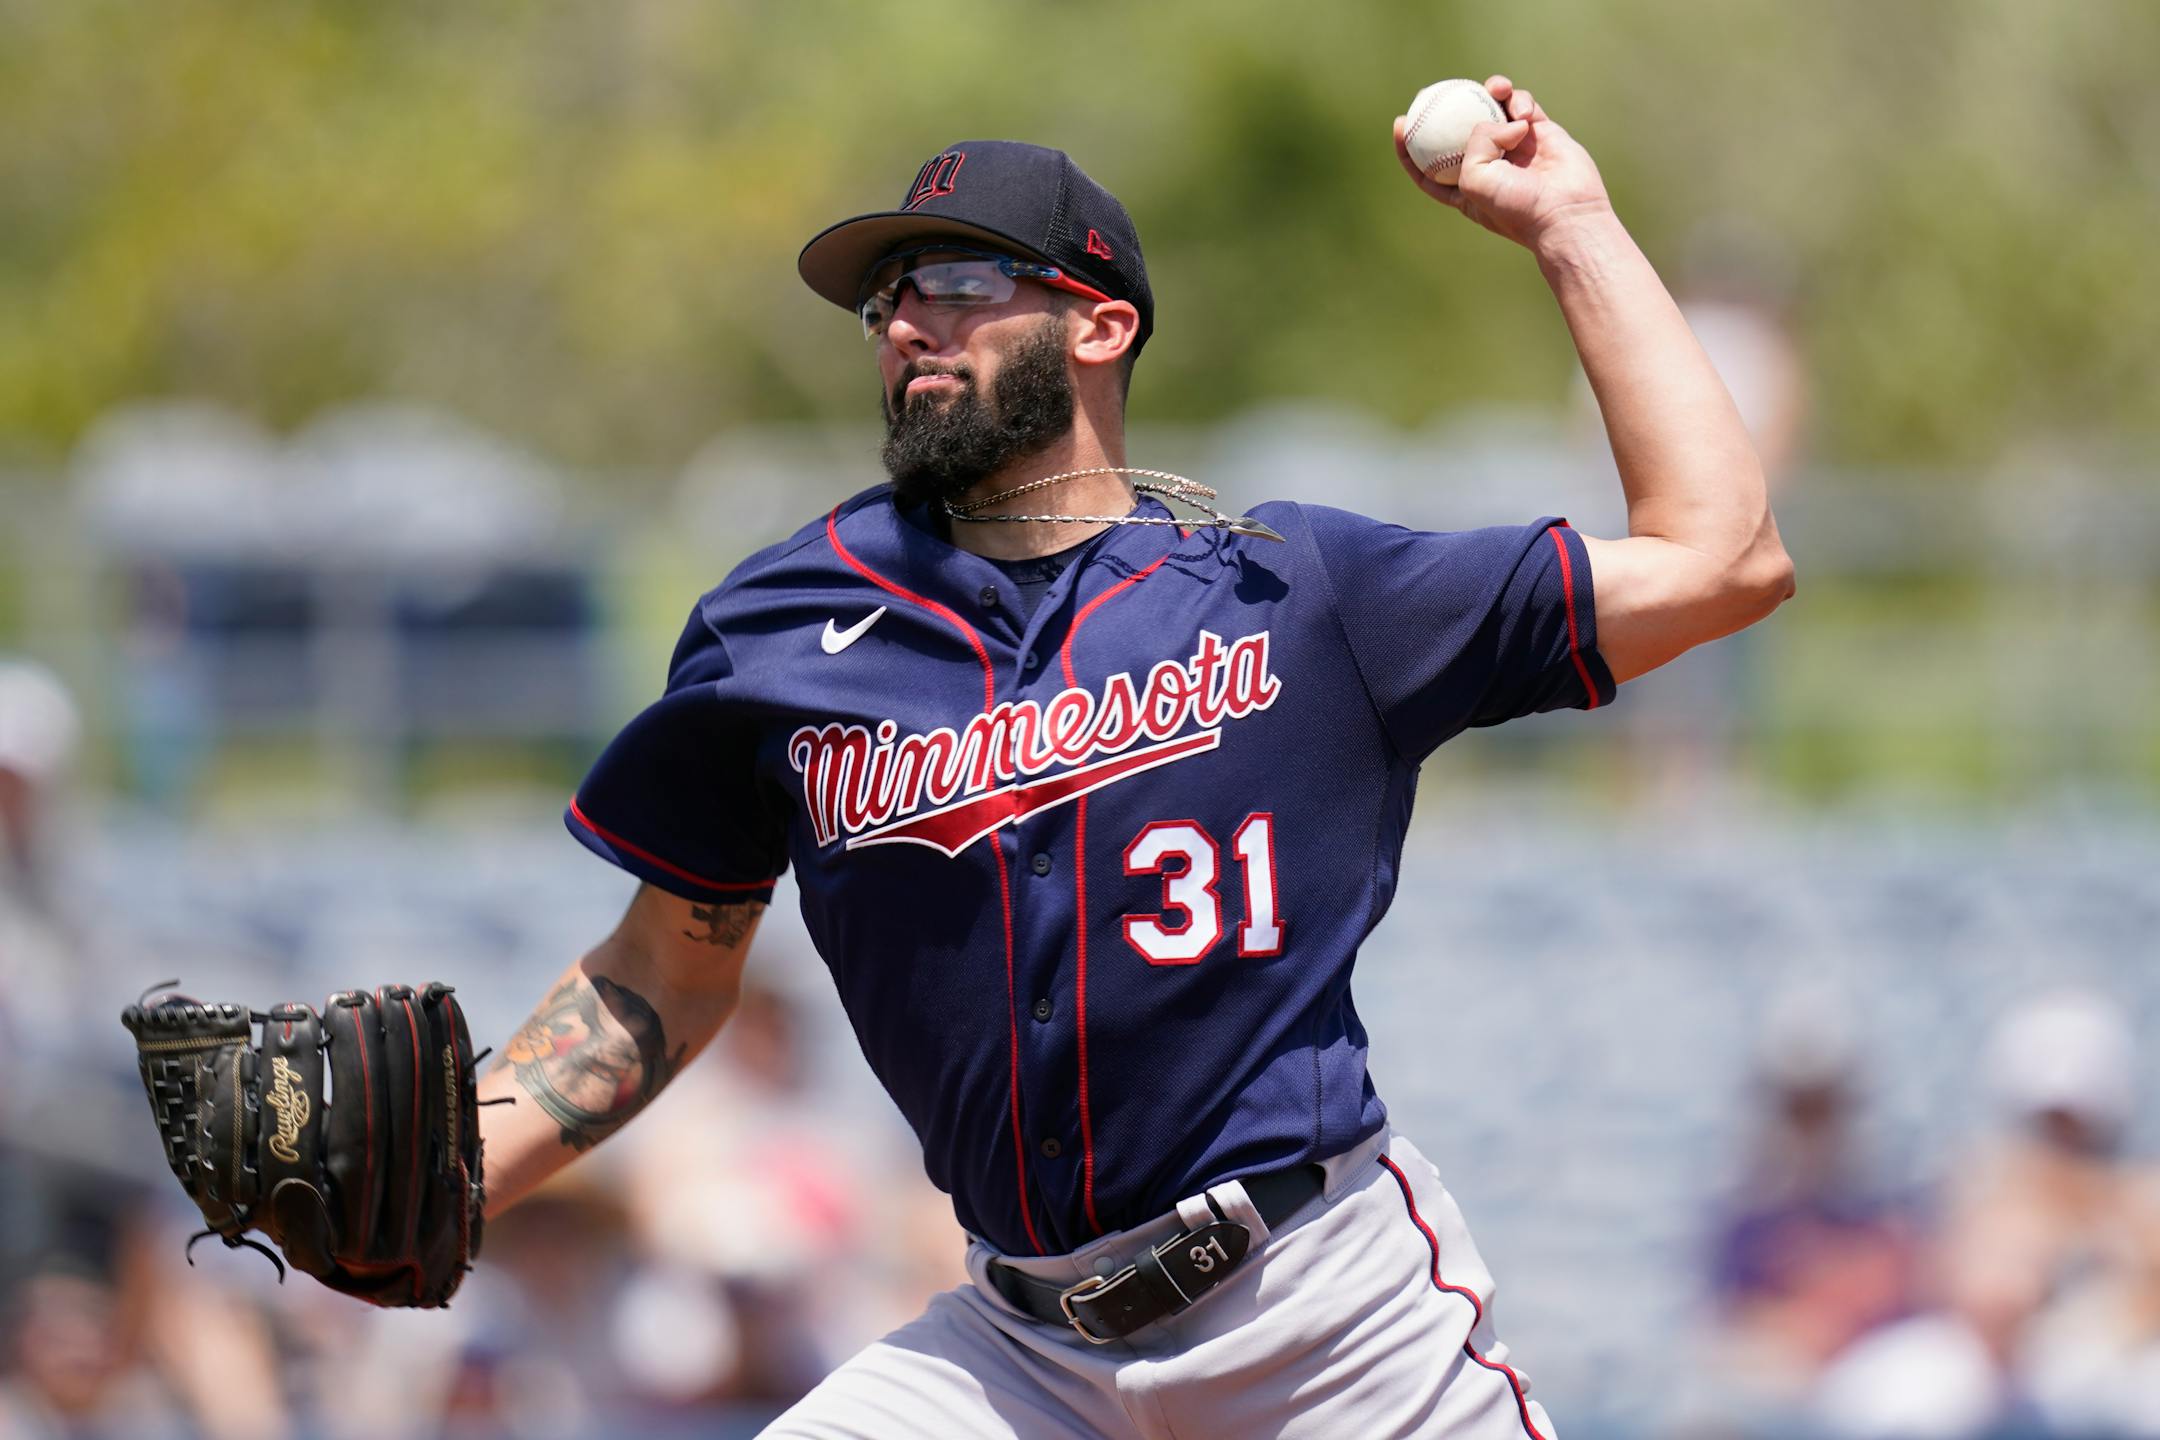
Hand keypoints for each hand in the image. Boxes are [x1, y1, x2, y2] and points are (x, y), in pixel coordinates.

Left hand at [1392, 75, 1614, 255]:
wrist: (1565, 212)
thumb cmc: (1516, 206)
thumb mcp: (1474, 179)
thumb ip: (1474, 143)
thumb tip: (1497, 120)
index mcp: (1465, 187)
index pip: (1428, 166)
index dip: (1410, 147)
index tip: (1401, 124)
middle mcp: (1490, 165)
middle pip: (1460, 130)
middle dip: (1447, 108)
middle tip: (1436, 91)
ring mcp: (1515, 148)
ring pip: (1494, 109)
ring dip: (1492, 93)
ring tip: (1497, 88)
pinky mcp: (1542, 133)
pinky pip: (1524, 106)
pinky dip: (1521, 102)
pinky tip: (1523, 112)